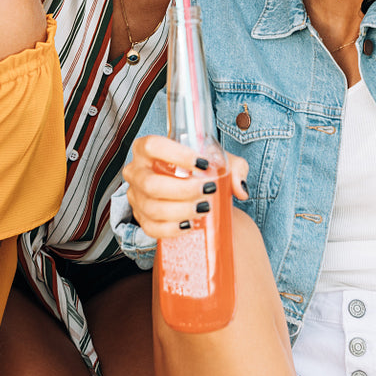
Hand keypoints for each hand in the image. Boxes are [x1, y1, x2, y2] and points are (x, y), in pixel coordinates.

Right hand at [122, 135, 248, 240]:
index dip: (176, 155)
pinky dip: (173, 229)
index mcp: (146, 149)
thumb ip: (235, 168)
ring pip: (152, 208)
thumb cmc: (198, 170)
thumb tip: (240, 189)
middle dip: (183, 190)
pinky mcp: (141, 218)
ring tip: (204, 208)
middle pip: (151, 183)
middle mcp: (136, 171)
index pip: (152, 146)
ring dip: (181, 210)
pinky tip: (190, 224)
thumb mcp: (218, 161)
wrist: (189, 190)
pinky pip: (152, 228)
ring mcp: (135, 196)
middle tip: (208, 190)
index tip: (203, 164)